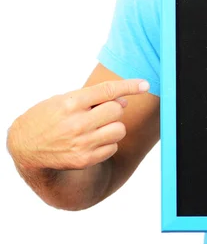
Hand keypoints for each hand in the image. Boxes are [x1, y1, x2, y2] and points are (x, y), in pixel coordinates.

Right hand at [7, 79, 148, 170]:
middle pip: (117, 111)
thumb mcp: (62, 100)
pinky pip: (113, 147)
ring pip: (119, 130)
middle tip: (101, 112)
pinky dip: (108, 143)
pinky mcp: (85, 159)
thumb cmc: (48, 118)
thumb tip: (123, 101)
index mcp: (71, 103)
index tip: (144, 84)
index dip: (129, 86)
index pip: (107, 91)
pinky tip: (92, 141)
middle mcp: (77, 123)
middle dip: (114, 109)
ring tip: (97, 127)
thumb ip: (92, 99)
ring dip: (113, 127)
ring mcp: (82, 143)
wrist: (25, 146)